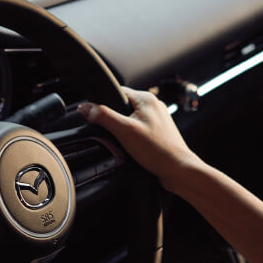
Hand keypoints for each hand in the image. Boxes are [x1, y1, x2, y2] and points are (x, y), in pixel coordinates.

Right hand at [78, 86, 200, 193]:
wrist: (178, 170)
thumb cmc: (157, 150)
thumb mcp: (124, 131)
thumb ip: (103, 116)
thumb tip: (84, 107)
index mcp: (146, 98)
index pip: (116, 92)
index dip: (103, 103)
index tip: (95, 115)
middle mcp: (154, 106)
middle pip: (122, 106)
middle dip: (113, 119)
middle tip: (111, 133)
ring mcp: (157, 120)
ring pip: (130, 119)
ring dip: (122, 130)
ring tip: (123, 142)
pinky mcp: (158, 133)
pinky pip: (138, 130)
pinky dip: (131, 137)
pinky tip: (131, 148)